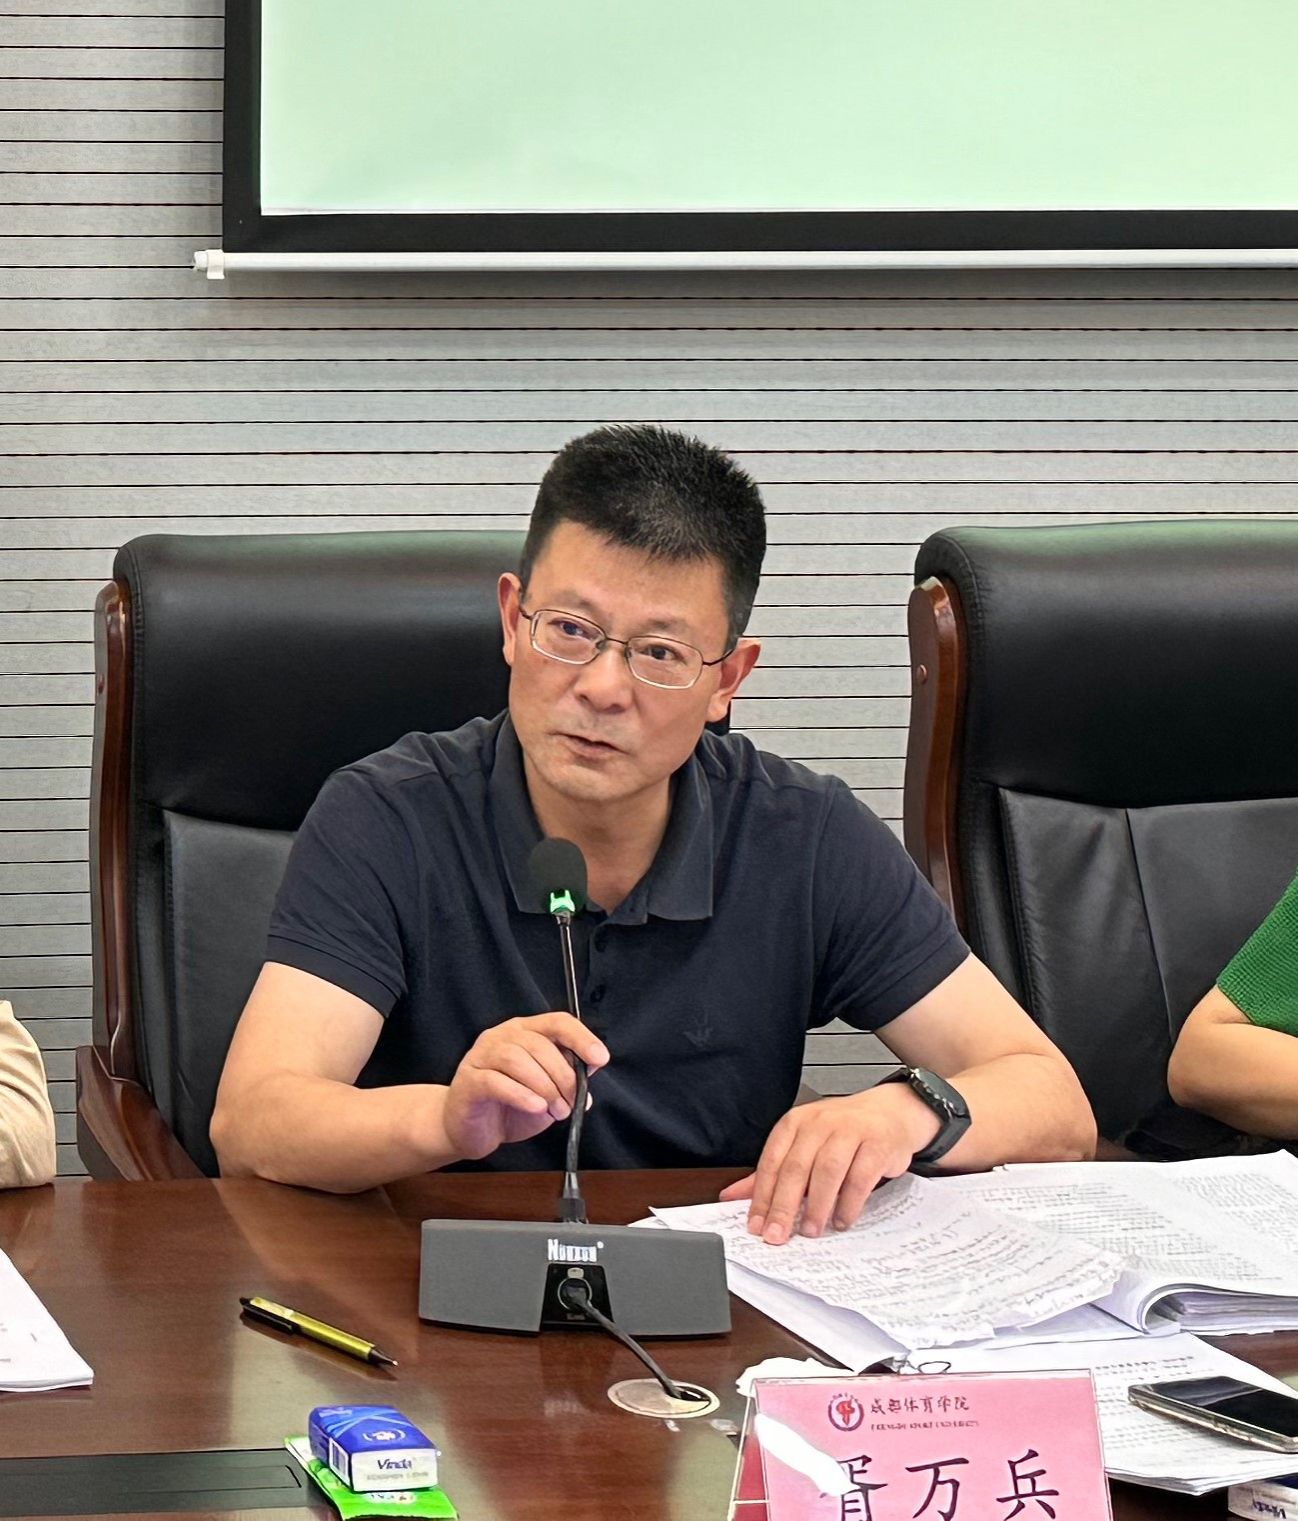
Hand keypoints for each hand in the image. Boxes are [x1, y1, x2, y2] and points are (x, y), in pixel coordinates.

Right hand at [441, 1013, 608, 1161]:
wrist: (467, 1130)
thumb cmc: (509, 1106)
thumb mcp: (546, 1091)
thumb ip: (566, 1078)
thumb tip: (590, 1070)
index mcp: (525, 1031)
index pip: (557, 1022)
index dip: (581, 1037)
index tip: (600, 1058)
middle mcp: (502, 1036)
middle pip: (539, 1044)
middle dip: (563, 1076)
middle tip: (573, 1103)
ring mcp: (482, 1056)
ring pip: (518, 1060)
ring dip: (545, 1087)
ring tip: (556, 1110)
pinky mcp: (468, 1080)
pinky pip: (496, 1082)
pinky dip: (521, 1095)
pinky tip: (536, 1107)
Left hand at [718, 1084, 939, 1244]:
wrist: (890, 1113)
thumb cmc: (842, 1133)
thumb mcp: (803, 1145)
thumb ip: (771, 1172)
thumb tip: (730, 1197)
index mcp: (795, 1123)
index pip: (772, 1161)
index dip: (761, 1196)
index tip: (756, 1225)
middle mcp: (820, 1123)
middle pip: (796, 1168)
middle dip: (783, 1206)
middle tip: (777, 1235)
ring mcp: (850, 1131)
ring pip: (827, 1171)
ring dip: (816, 1206)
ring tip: (811, 1231)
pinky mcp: (877, 1144)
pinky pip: (860, 1177)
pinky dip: (849, 1203)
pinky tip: (841, 1220)